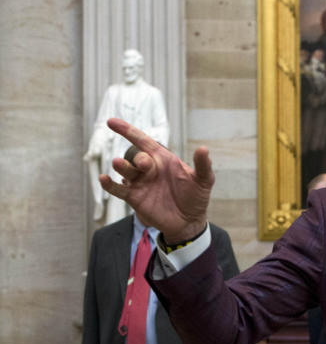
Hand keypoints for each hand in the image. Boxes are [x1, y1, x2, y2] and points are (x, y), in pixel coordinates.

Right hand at [98, 118, 211, 242]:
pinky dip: (109, 185)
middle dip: (138, 159)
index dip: (128, 131)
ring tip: (117, 163)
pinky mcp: (134, 198)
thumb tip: (203, 148)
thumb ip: (203, 165)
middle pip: (137, 157)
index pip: (143, 141)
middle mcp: (149, 168)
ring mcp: (140, 183)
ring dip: (121, 166)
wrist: (189, 221)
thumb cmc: (196, 197)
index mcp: (163, 159)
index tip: (111, 122)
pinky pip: (118, 190)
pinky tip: (104, 179)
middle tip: (145, 165)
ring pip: (125, 170)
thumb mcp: (203, 180)